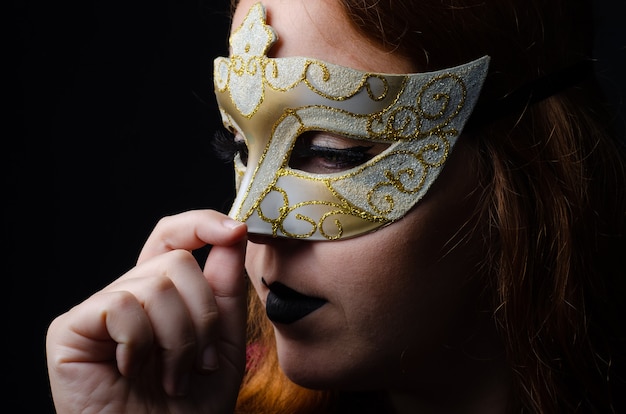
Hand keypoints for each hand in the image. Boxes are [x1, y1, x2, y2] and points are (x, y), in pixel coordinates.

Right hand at [46, 210, 247, 412]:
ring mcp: (98, 310)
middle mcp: (128, 294)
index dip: (201, 224)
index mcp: (162, 294)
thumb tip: (236, 228)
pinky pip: (120, 307)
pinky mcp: (70, 329)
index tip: (236, 230)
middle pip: (177, 261)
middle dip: (202, 317)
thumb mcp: (224, 341)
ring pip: (154, 285)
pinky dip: (140, 343)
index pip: (174, 237)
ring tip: (173, 377)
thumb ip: (227, 287)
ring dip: (178, 340)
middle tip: (199, 364)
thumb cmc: (192, 405)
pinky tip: (132, 371)